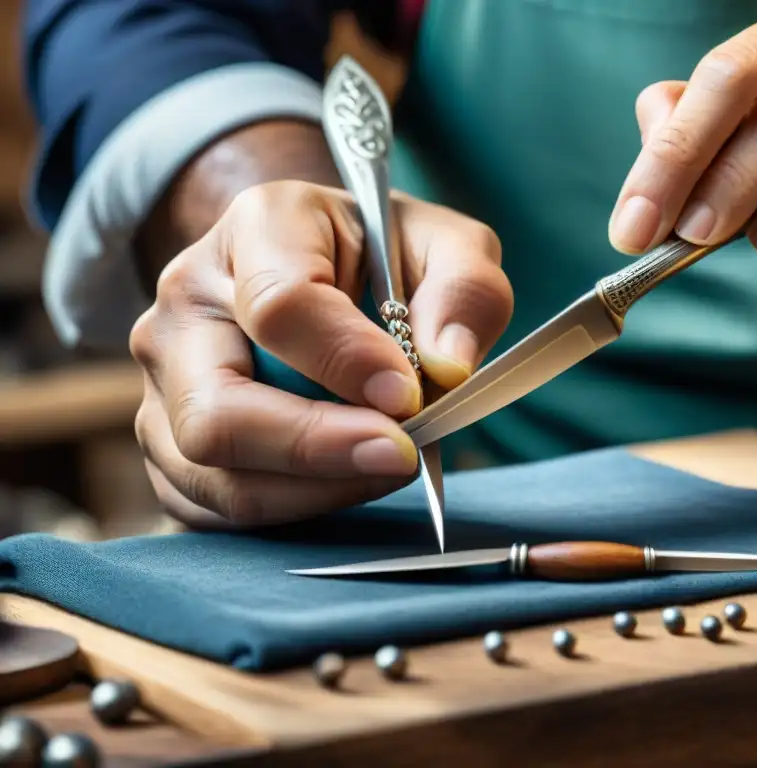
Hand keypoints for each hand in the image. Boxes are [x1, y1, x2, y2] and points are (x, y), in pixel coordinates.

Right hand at [129, 181, 512, 528]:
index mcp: (259, 227)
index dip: (346, 362)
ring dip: (312, 488)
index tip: (409, 396)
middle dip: (316, 450)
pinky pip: (212, 504)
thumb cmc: (385, 258)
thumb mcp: (448, 246)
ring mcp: (163, 375)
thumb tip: (449, 369)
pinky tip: (346, 479)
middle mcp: (188, 300)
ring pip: (210, 471)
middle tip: (401, 455)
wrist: (318, 267)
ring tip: (386, 464)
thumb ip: (465, 291)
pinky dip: (286, 507)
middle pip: (217, 411)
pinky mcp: (166, 438)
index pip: (280, 307)